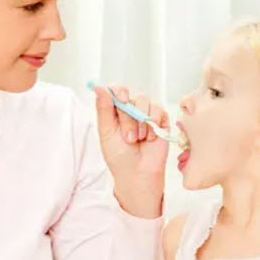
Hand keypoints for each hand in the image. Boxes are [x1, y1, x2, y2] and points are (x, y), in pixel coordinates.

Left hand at [93, 85, 168, 217]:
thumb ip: (103, 109)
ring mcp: (146, 113)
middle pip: (130, 96)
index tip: (121, 99)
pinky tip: (150, 138)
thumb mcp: (106, 132)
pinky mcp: (161, 119)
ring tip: (138, 140)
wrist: (138, 173)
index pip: (116, 90)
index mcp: (114, 111)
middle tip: (128, 137)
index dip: (118, 91)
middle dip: (128, 118)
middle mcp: (130, 109)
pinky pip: (159, 110)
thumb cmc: (119, 156)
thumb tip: (98, 87)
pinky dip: (154, 125)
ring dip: (141, 122)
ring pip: (145, 101)